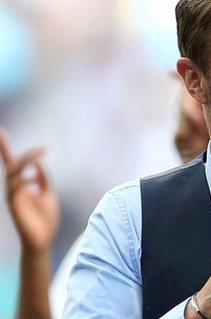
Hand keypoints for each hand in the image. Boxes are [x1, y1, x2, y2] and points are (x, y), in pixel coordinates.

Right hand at [0, 130, 59, 254]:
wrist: (43, 239)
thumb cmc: (45, 217)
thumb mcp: (48, 192)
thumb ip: (43, 177)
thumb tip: (39, 160)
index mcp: (22, 182)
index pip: (12, 162)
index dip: (5, 147)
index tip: (0, 130)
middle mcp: (14, 186)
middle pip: (13, 163)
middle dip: (27, 153)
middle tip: (45, 148)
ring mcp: (13, 194)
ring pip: (13, 172)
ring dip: (28, 161)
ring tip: (42, 156)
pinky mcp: (14, 204)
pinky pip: (15, 186)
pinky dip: (25, 179)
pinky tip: (36, 182)